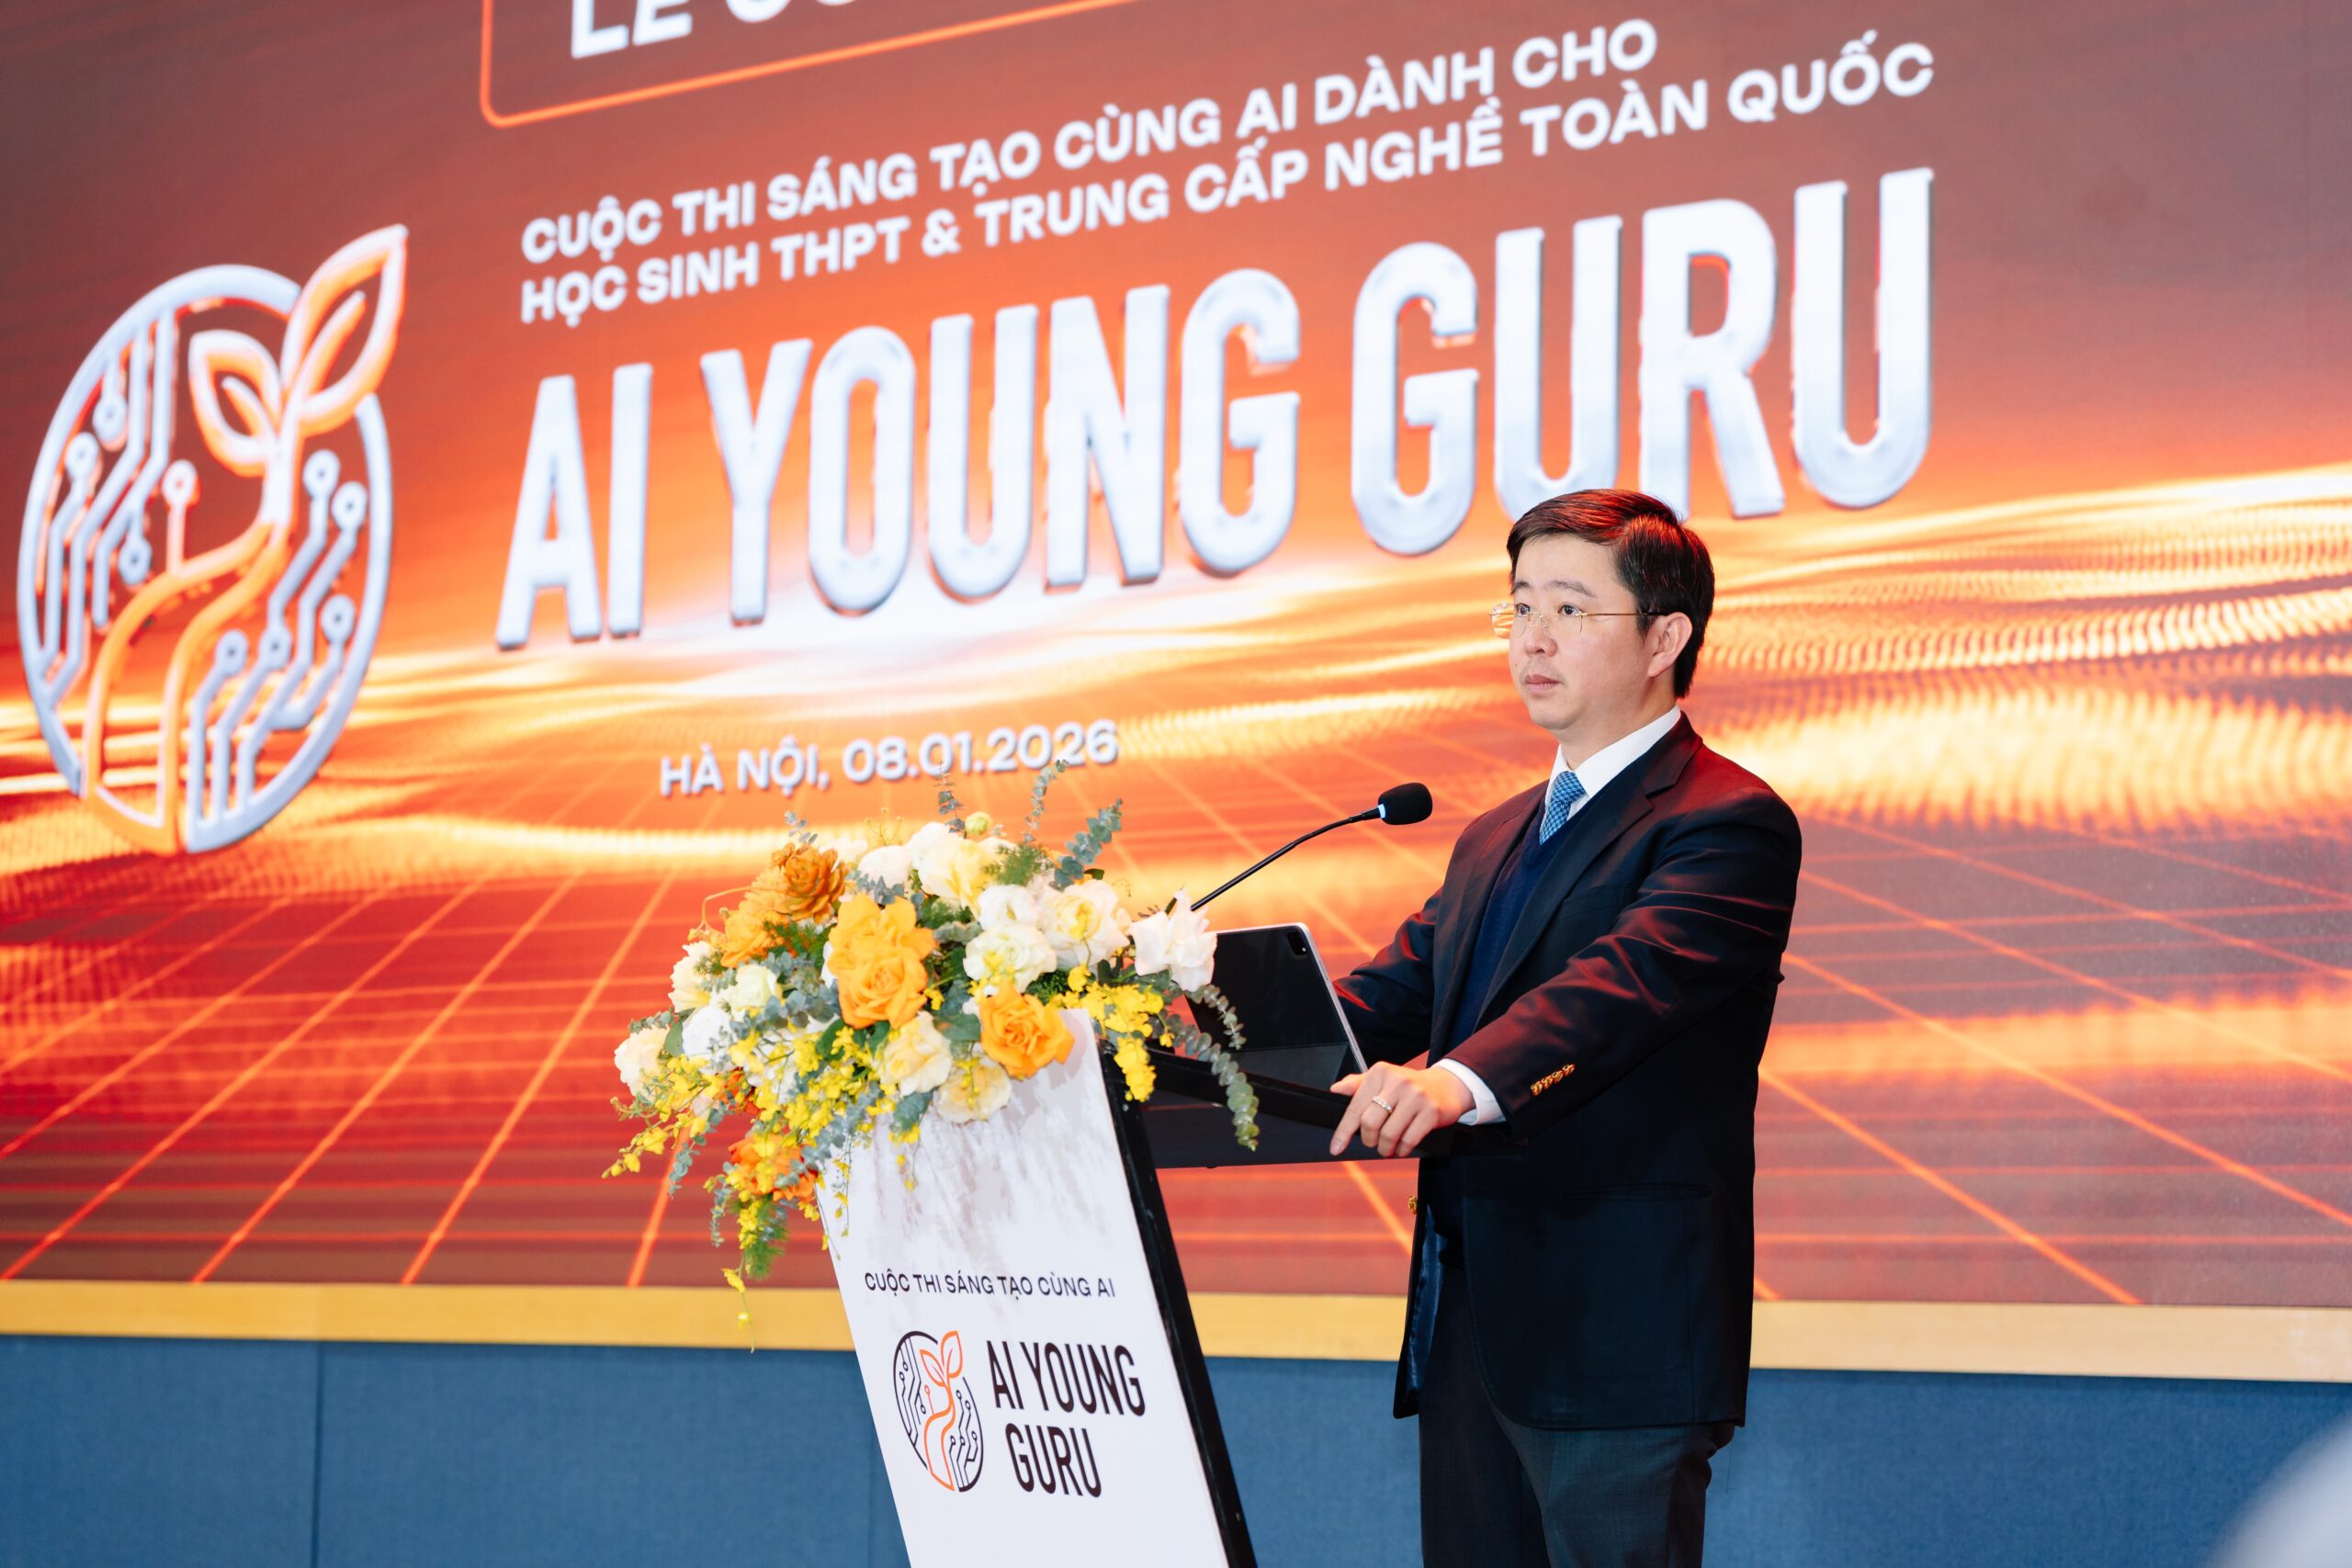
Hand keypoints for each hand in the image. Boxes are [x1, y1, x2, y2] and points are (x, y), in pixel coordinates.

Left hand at [1328, 1062, 1471, 1158]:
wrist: (1447, 1086)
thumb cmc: (1408, 1086)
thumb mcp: (1382, 1080)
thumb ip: (1358, 1084)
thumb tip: (1335, 1090)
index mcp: (1380, 1073)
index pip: (1355, 1107)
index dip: (1344, 1131)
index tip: (1336, 1148)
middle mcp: (1397, 1082)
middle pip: (1370, 1123)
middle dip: (1368, 1140)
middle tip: (1373, 1143)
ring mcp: (1416, 1096)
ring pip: (1389, 1134)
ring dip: (1385, 1148)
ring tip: (1387, 1148)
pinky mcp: (1431, 1111)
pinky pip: (1409, 1140)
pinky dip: (1402, 1150)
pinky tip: (1402, 1148)